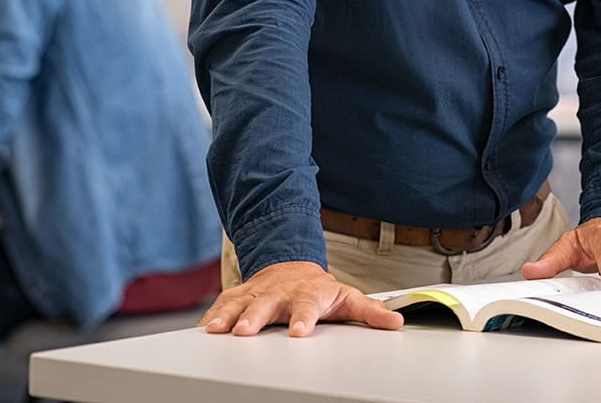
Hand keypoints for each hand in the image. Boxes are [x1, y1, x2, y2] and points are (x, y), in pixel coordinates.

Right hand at [200, 261, 402, 336]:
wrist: (292, 267)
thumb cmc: (320, 290)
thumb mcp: (348, 298)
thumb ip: (370, 312)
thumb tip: (397, 322)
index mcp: (310, 293)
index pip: (307, 306)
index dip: (303, 319)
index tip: (298, 332)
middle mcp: (281, 292)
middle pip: (267, 305)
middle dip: (255, 318)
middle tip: (244, 332)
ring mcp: (258, 293)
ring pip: (240, 303)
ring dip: (227, 316)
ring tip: (217, 331)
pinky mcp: (239, 296)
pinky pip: (222, 304)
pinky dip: (212, 316)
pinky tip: (204, 330)